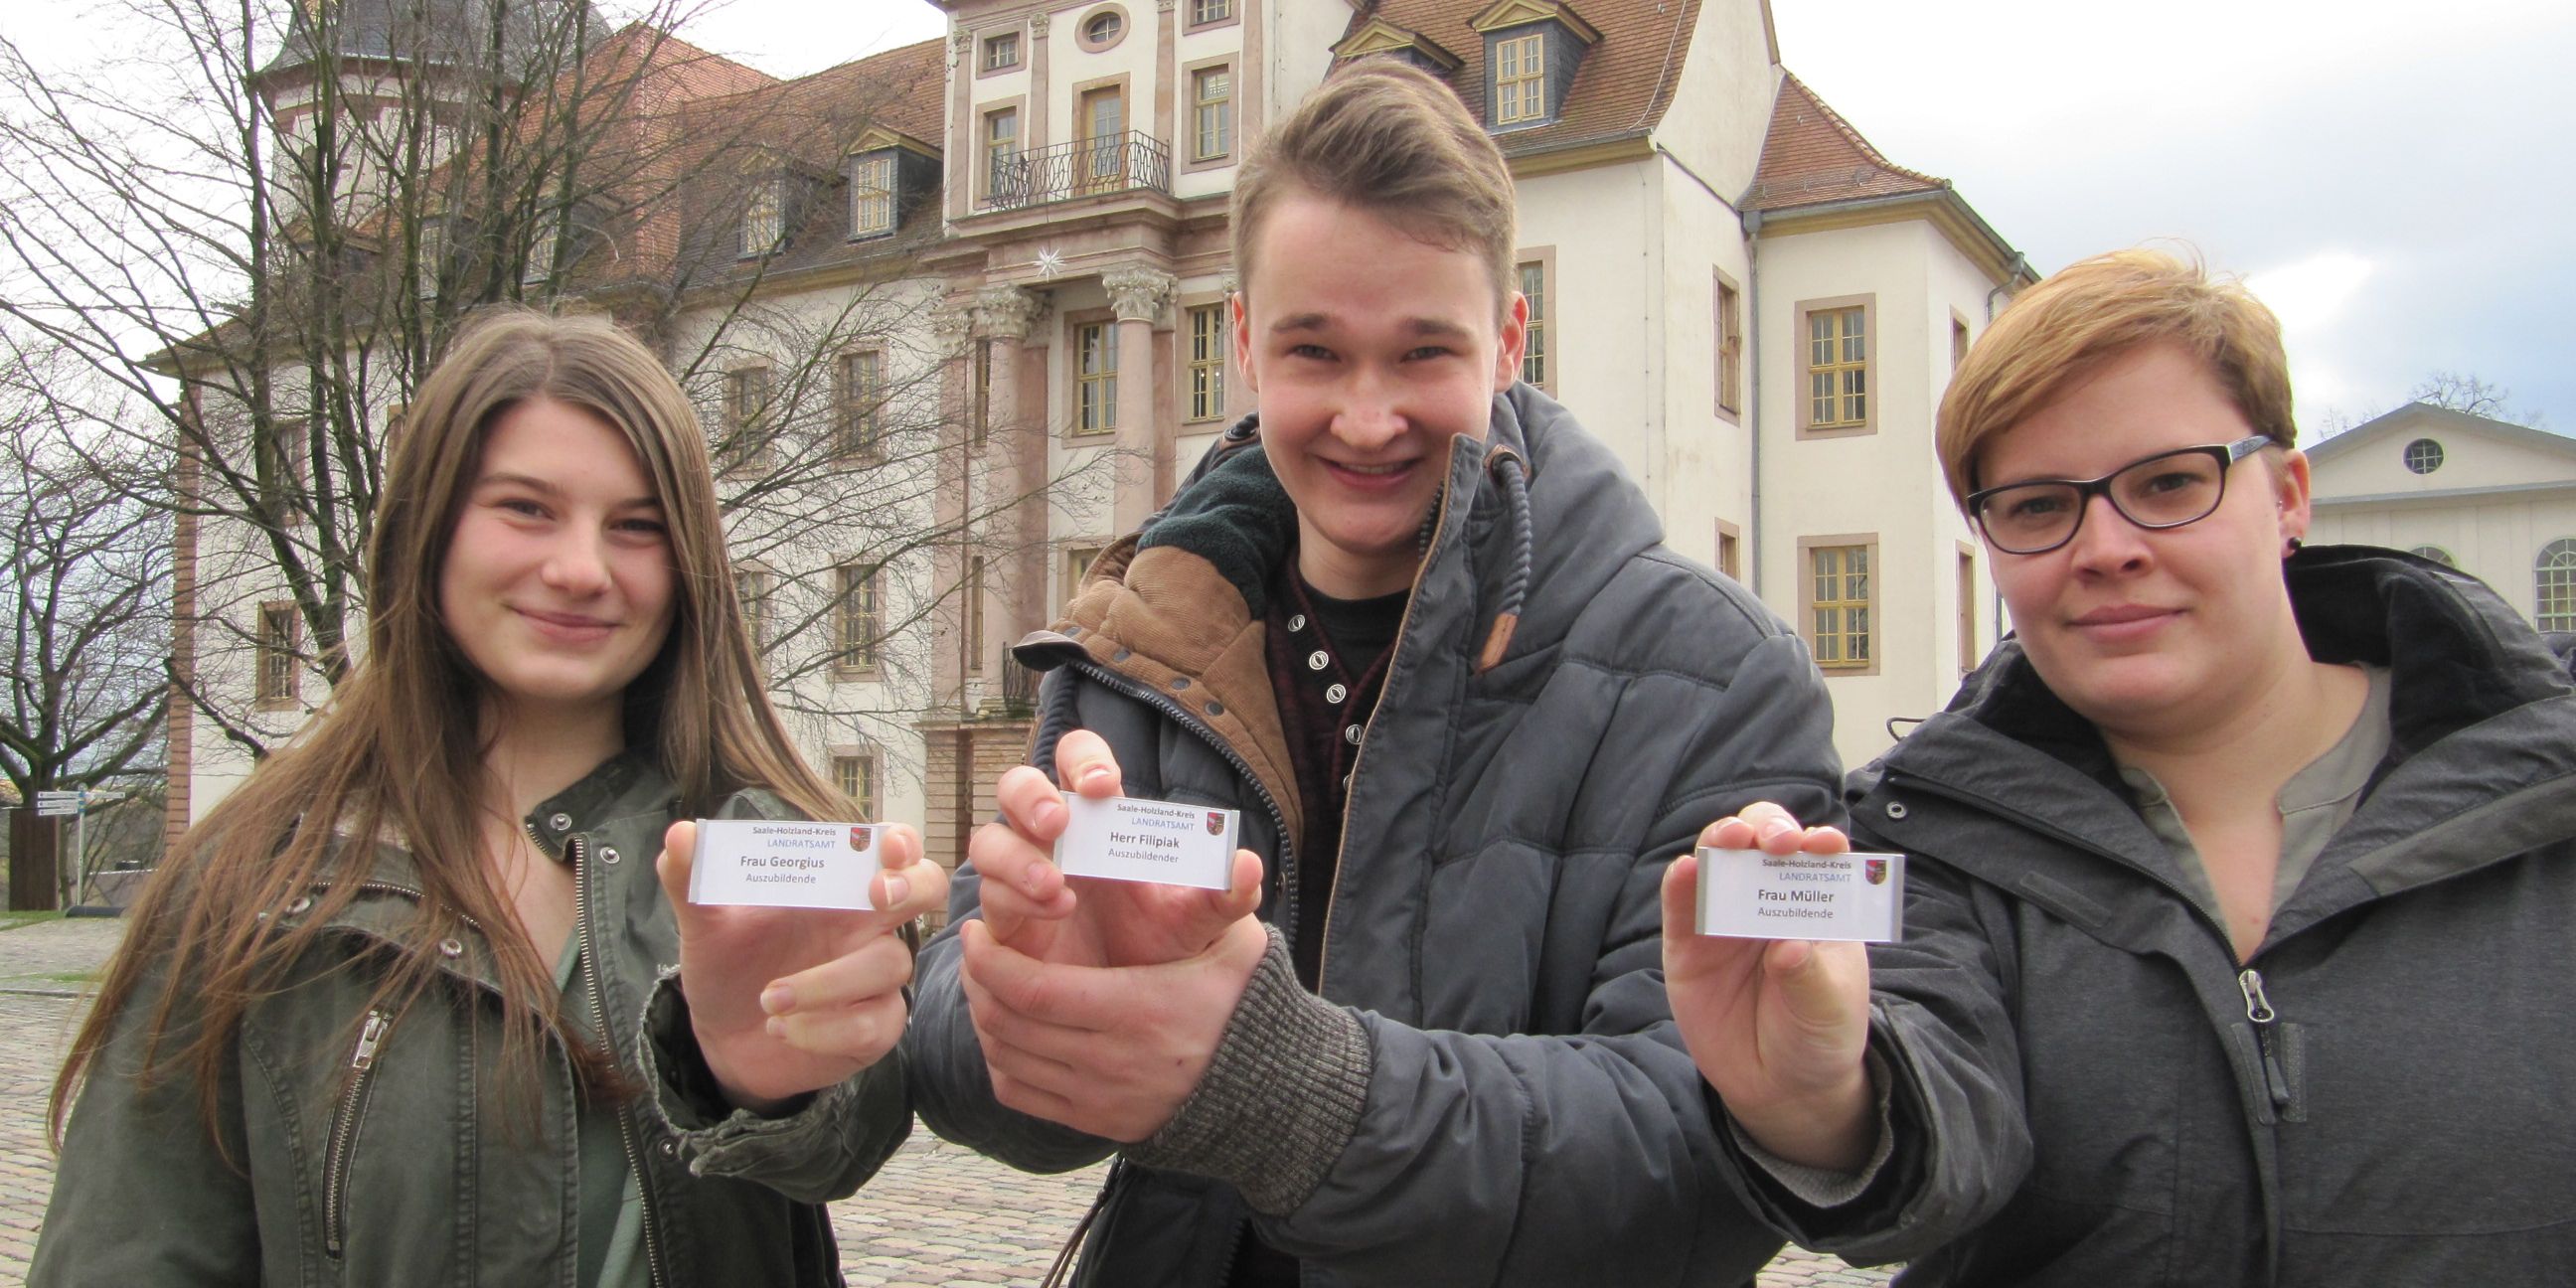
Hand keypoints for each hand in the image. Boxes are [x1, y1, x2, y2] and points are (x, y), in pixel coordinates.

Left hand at [657, 819, 949, 1111]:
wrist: (720, 1038)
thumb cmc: (728, 967)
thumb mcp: (704, 923)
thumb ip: (692, 880)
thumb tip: (680, 835)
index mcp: (835, 888)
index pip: (891, 848)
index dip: (901, 842)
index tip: (885, 848)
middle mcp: (866, 927)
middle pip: (926, 890)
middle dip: (911, 888)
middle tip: (876, 898)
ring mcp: (876, 978)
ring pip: (888, 964)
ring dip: (826, 982)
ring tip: (769, 999)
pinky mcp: (873, 1028)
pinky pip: (873, 1023)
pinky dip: (824, 1028)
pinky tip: (781, 1029)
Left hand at [958, 912, 1269, 1140]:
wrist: (1263, 1089)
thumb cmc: (1243, 1002)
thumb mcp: (1240, 948)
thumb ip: (1228, 901)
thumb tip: (1243, 857)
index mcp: (1139, 1009)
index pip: (1035, 991)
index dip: (991, 962)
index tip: (975, 932)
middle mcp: (1113, 1060)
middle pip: (1010, 1025)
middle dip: (977, 983)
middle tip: (971, 949)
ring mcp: (1101, 1098)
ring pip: (1007, 1059)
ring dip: (983, 1018)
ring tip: (983, 982)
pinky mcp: (1096, 1123)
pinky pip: (1021, 1094)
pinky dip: (1000, 1060)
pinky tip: (1004, 1028)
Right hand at [970, 728, 1262, 966]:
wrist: (1132, 1008)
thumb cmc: (1161, 943)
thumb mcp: (1197, 921)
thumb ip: (1224, 896)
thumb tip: (1248, 866)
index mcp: (1098, 818)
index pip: (1076, 760)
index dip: (1082, 760)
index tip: (1104, 785)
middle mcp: (1051, 839)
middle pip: (1015, 786)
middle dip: (1030, 796)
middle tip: (1060, 822)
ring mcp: (1019, 877)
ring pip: (989, 842)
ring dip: (1016, 857)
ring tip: (1056, 887)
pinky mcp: (1003, 921)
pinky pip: (988, 899)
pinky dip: (1013, 901)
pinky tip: (1052, 914)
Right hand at [1660, 802, 1876, 1171]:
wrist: (1781, 1088)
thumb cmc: (1818, 1035)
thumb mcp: (1829, 1009)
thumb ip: (1810, 977)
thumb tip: (1788, 948)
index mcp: (1815, 903)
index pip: (1815, 854)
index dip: (1817, 840)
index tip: (1823, 845)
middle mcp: (1768, 898)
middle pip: (1760, 840)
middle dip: (1766, 827)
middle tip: (1775, 841)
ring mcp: (1725, 917)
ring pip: (1716, 859)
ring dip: (1720, 840)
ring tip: (1730, 840)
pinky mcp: (1687, 944)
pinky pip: (1679, 904)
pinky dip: (1680, 881)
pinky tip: (1686, 872)